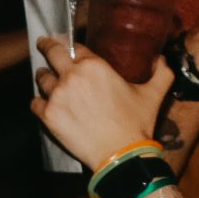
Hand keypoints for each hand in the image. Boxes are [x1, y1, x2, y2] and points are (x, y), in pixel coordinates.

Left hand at [32, 36, 175, 169]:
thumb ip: (161, 73)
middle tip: (43, 44)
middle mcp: (71, 77)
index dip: (68, 44)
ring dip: (44, 77)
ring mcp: (57, 96)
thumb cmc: (136, 123)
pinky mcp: (48, 115)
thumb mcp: (154, 94)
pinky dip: (39, 102)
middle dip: (46, 46)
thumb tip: (163, 59)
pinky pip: (35, 102)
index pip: (74, 47)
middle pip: (51, 53)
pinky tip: (45, 103)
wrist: (121, 155)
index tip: (63, 42)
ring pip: (41, 78)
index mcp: (94, 66)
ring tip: (46, 78)